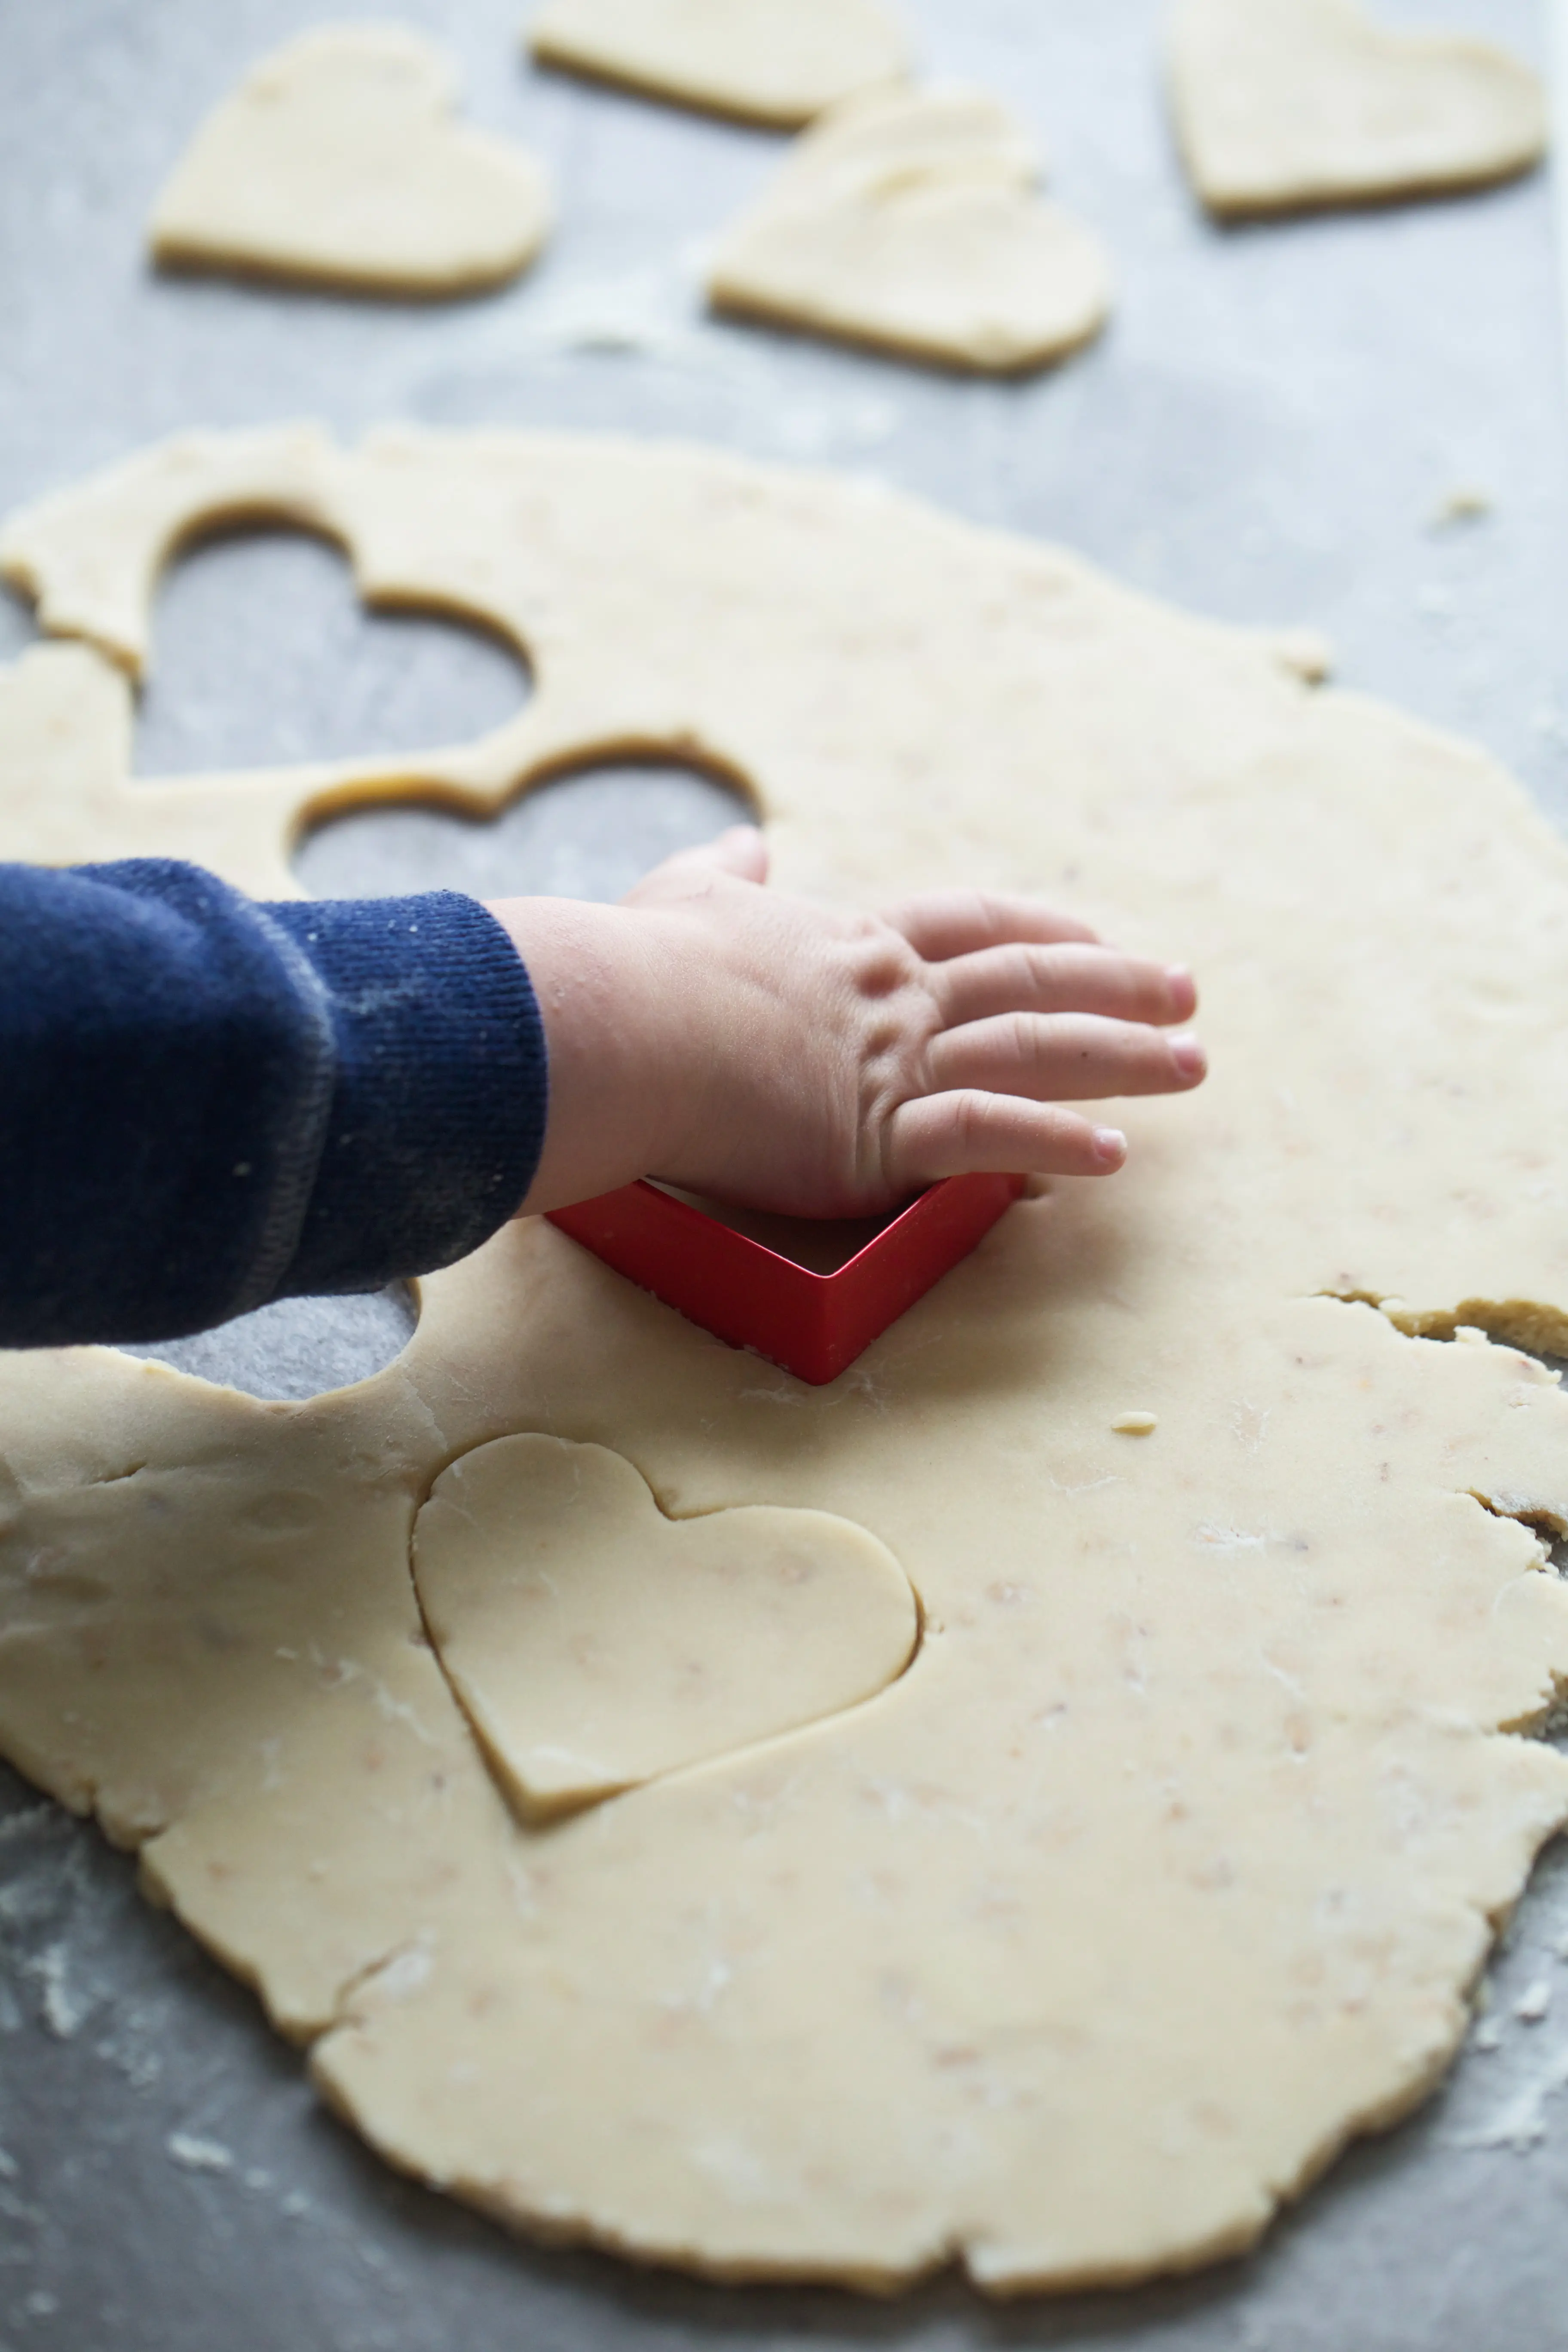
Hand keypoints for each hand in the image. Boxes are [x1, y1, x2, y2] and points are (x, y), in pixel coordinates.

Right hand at [489, 827, 1205, 1219]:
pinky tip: (1112, 1157)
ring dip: (1122, 1059)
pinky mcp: (878, 1137)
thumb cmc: (640, 966)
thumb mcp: (683, 896)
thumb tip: (745, 841)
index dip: (1039, 927)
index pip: (969, 926)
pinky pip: (987, 1138)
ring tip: (1192, 1066)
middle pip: (1029, 979)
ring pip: (1033, 1050)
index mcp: (852, 946)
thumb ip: (723, 873)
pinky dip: (1053, 1147)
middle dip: (1118, 984)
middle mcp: (891, 998)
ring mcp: (892, 1065)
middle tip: (1187, 993)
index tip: (1094, 930)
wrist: (622, 1021)